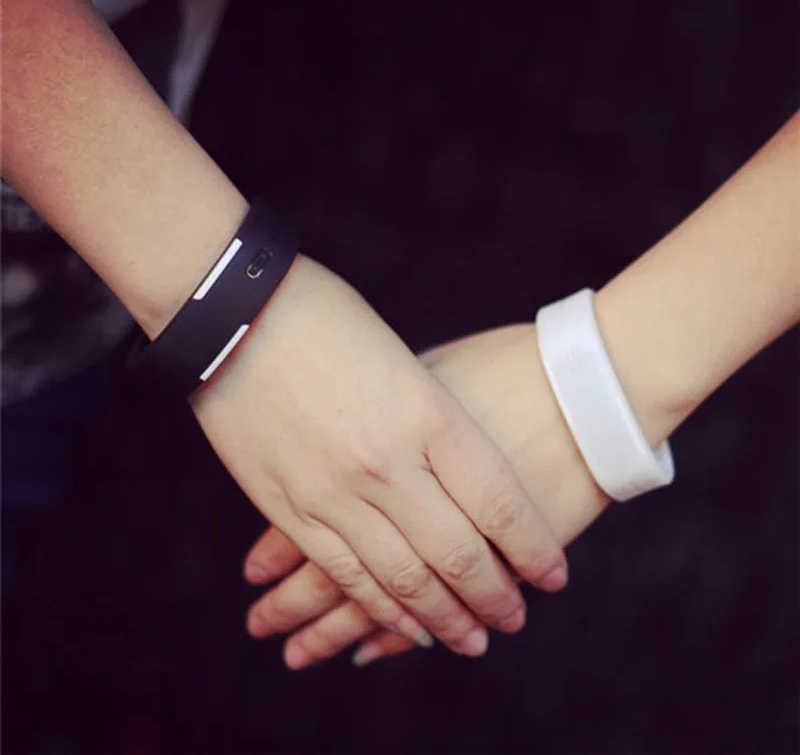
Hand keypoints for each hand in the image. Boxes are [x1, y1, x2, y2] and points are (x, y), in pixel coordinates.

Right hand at [192, 258, 567, 656]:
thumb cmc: (330, 318)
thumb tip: (469, 478)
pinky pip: (346, 574)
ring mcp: (336, 491)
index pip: (500, 503)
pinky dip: (382, 607)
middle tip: (516, 620)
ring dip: (444, 617)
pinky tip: (406, 626)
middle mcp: (389, 463)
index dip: (533, 547)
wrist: (235, 312)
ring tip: (473, 640)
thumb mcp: (405, 359)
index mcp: (429, 414)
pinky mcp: (291, 507)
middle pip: (459, 553)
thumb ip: (436, 421)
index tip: (554, 575)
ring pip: (404, 577)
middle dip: (496, 596)